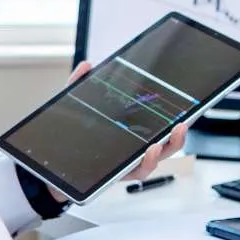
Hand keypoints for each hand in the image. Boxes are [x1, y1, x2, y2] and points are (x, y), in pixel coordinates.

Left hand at [46, 62, 189, 202]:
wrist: (50, 169)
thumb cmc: (68, 139)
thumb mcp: (74, 107)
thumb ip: (79, 85)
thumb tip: (87, 65)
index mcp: (129, 130)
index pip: (158, 122)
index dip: (175, 114)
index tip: (189, 104)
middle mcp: (132, 148)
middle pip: (165, 142)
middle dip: (179, 134)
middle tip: (183, 123)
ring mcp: (126, 163)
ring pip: (155, 159)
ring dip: (165, 149)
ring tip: (166, 137)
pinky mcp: (117, 175)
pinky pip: (138, 172)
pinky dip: (146, 162)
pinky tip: (147, 151)